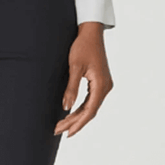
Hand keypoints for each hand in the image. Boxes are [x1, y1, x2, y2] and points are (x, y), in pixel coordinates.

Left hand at [53, 21, 113, 137]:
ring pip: (90, 106)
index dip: (78, 123)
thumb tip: (66, 108)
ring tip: (63, 124)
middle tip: (59, 130)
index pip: (89, 111)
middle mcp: (105, 87)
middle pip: (90, 111)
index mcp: (101, 85)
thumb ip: (71, 88)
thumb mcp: (75, 66)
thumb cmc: (83, 46)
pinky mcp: (100, 81)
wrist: (91, 31)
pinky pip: (91, 99)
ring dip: (77, 115)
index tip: (66, 133)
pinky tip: (72, 112)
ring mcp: (104, 84)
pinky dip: (81, 107)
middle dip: (74, 121)